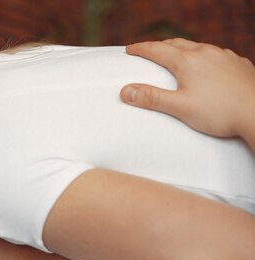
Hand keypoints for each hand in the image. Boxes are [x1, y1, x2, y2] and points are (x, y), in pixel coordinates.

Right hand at [120, 38, 254, 143]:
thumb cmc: (219, 112)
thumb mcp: (180, 108)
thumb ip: (151, 98)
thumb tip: (125, 91)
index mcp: (188, 61)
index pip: (157, 50)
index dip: (141, 49)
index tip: (130, 49)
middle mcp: (206, 53)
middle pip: (177, 43)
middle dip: (159, 46)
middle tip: (148, 51)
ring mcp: (224, 56)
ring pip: (198, 47)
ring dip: (182, 49)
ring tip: (175, 57)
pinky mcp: (238, 64)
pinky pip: (216, 55)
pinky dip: (203, 57)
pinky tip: (205, 67)